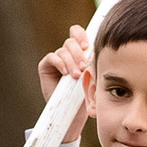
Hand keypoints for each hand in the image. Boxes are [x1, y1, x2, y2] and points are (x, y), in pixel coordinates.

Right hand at [37, 24, 92, 143]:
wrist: (75, 113)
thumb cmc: (88, 94)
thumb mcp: (94, 75)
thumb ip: (94, 59)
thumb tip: (101, 47)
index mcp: (79, 51)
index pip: (78, 33)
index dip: (81, 35)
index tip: (88, 46)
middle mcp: (67, 53)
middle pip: (71, 41)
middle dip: (79, 53)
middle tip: (85, 67)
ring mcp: (56, 59)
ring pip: (63, 50)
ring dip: (71, 62)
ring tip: (77, 75)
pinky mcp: (46, 66)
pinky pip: (51, 57)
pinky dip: (60, 63)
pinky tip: (66, 74)